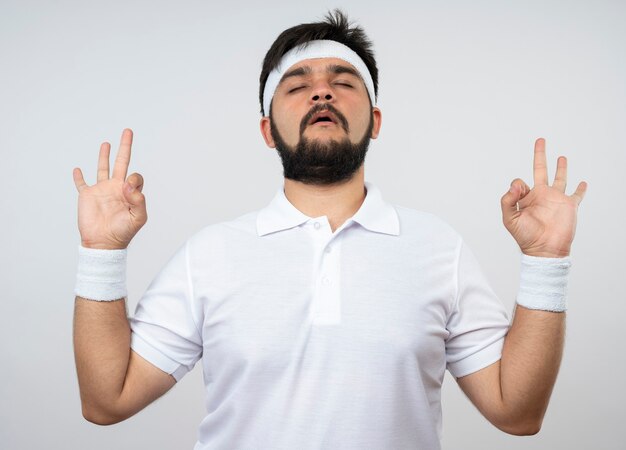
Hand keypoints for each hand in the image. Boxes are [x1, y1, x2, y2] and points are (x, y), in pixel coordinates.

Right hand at [73, 129, 146, 249]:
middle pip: (121, 163)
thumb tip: (128, 183)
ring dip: (104, 156)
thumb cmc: (123, 232)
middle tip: (128, 131)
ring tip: (106, 144)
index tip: (128, 188)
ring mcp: (101, 191)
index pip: (135, 176)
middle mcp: (116, 188)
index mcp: (129, 192)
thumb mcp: (138, 217)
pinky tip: (77, 169)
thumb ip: (138, 199)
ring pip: (102, 168)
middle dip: (125, 147)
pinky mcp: (87, 195)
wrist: (103, 243)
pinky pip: (81, 184)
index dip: (134, 179)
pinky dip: (78, 177)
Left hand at [500, 138, 586, 257]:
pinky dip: (581, 189)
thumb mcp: (509, 219)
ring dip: (561, 168)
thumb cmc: (525, 236)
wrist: (545, 249)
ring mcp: (556, 199)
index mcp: (526, 197)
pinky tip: (583, 183)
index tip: (520, 192)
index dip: (518, 184)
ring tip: (562, 157)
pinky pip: (577, 195)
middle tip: (540, 140)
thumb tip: (517, 184)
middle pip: (540, 169)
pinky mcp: (569, 205)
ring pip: (560, 178)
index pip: (519, 181)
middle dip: (540, 155)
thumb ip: (507, 200)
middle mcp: (541, 195)